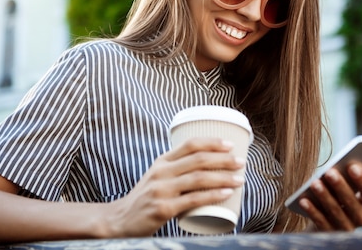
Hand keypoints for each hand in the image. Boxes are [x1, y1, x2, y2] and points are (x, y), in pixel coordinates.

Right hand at [104, 137, 244, 236]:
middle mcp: (161, 172)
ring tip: (239, 179)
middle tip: (241, 162)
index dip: (212, 142)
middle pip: (198, 159)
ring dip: (223, 177)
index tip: (230, 144)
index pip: (190, 144)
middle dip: (224, 159)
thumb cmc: (145, 198)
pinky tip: (225, 193)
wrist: (120, 220)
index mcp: (162, 161)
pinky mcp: (163, 208)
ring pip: (198, 178)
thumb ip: (176, 169)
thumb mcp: (157, 177)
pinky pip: (193, 199)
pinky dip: (212, 195)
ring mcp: (162, 190)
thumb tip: (206, 163)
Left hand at [299, 162, 361, 230]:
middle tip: (329, 171)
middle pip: (352, 204)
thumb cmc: (352, 192)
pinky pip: (320, 223)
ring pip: (336, 213)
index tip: (353, 166)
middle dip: (341, 188)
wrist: (330, 214)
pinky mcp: (328, 233)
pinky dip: (312, 211)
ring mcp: (344, 228)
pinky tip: (303, 199)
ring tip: (313, 183)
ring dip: (325, 198)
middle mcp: (360, 219)